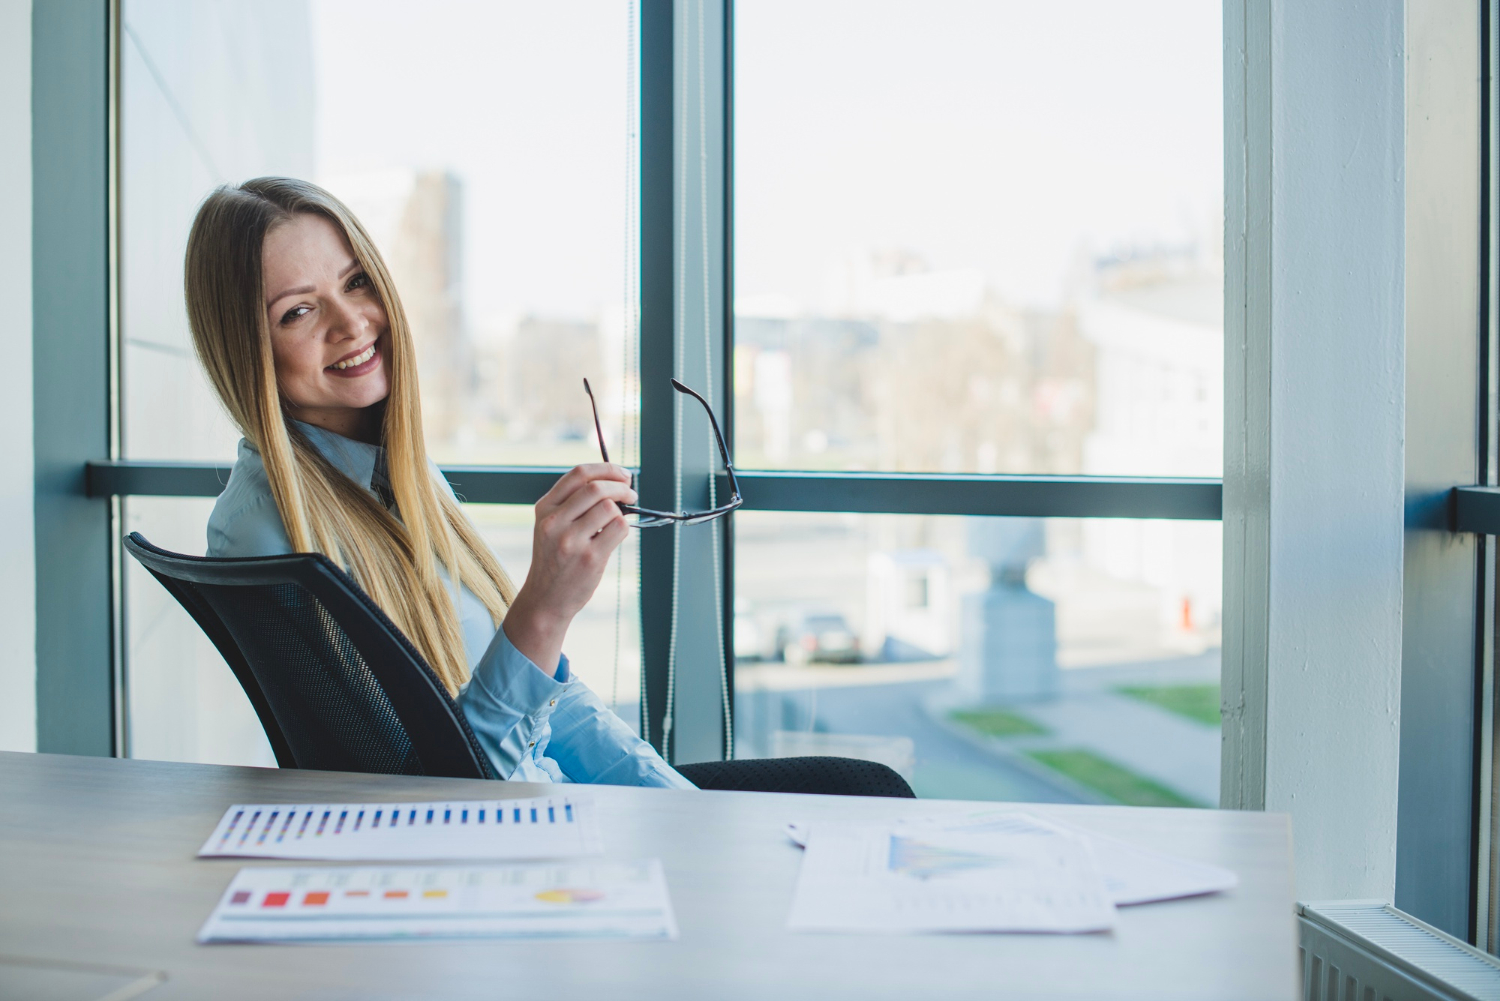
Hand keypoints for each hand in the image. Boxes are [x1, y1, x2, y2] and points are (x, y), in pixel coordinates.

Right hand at [502, 463, 634, 675]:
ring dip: (623, 509)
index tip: (622, 474)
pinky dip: (623, 527)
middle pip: (596, 488)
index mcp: (544, 508)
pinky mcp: (589, 558)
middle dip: (621, 486)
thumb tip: (614, 482)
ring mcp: (571, 541)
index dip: (606, 469)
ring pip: (609, 508)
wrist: (546, 599)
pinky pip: (618, 529)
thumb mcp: (550, 526)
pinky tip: (616, 535)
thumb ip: (572, 503)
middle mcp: (554, 522)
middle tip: (631, 493)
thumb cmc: (554, 559)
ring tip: (620, 518)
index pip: (578, 474)